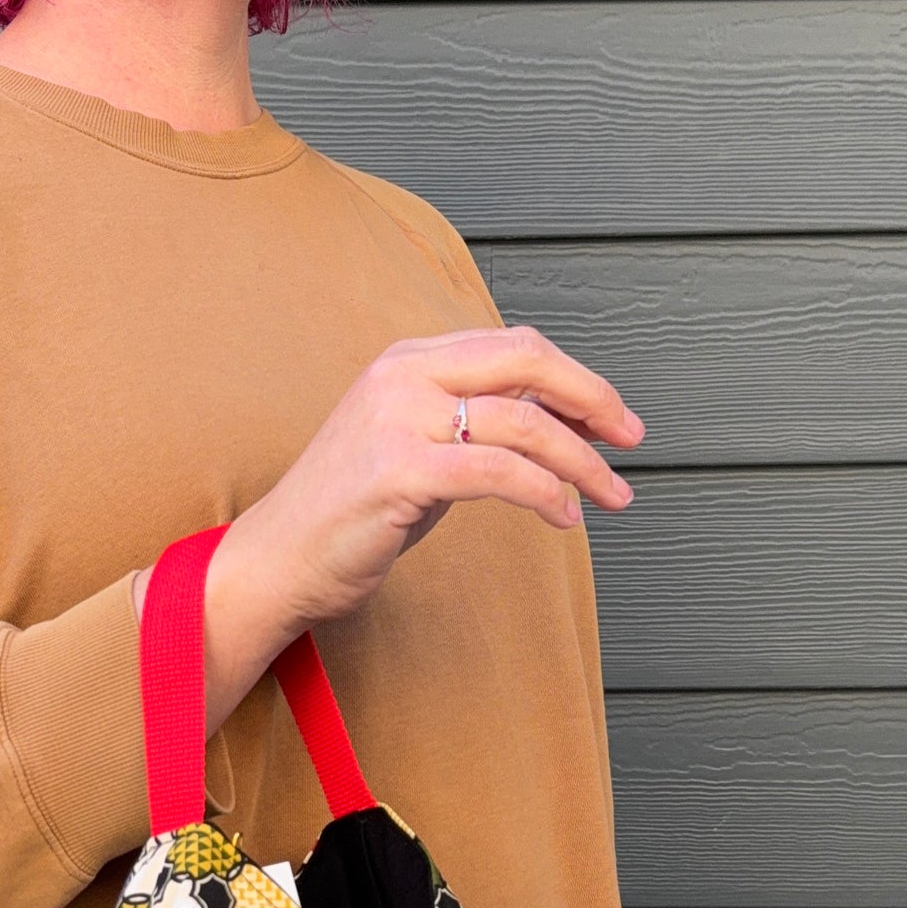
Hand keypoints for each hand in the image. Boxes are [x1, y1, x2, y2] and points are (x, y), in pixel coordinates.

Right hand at [134, 323, 644, 729]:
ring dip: (582, 463)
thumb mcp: (418, 449)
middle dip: (592, 399)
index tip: (612, 417)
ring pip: (523, 423)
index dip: (574, 377)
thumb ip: (474, 421)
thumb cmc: (348, 515)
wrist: (276, 562)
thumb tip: (555, 416)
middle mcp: (402, 375)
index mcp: (407, 359)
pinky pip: (500, 472)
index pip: (512, 345)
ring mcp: (397, 419)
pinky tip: (565, 517)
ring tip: (610, 497)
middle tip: (631, 440)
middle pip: (526, 361)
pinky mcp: (399, 471)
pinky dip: (546, 493)